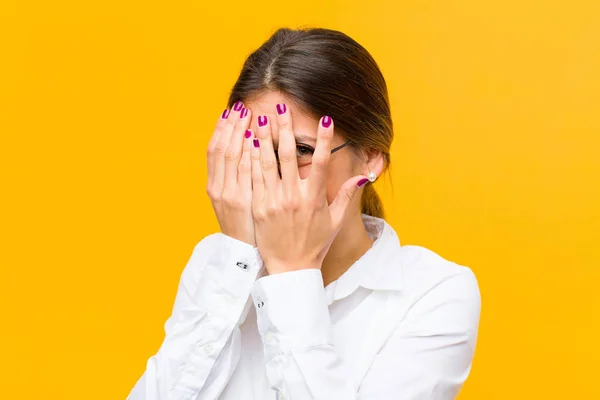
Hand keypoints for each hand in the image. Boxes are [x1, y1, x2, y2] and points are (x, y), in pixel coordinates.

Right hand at [206, 101, 255, 245]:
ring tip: (248, 114)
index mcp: (214, 186)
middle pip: (221, 149)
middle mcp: (218, 187)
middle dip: (230, 126)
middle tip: (239, 106)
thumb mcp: (232, 203)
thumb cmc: (241, 226)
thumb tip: (244, 153)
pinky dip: (247, 153)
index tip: (229, 111)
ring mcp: (228, 194)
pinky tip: (254, 138)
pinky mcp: (241, 201)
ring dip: (238, 133)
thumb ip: (234, 179)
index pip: (214, 151)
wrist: (243, 254)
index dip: (221, 130)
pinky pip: (244, 172)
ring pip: (231, 157)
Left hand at [250, 104, 368, 273]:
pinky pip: (254, 178)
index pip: (321, 162)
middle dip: (286, 128)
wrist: (290, 268)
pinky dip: (251, 159)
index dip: (323, 139)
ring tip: (261, 117)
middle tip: (282, 107)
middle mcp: (294, 196)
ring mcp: (274, 201)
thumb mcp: (335, 221)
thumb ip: (346, 195)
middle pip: (288, 155)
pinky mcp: (259, 207)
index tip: (325, 118)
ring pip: (267, 163)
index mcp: (314, 198)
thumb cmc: (314, 244)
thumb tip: (361, 175)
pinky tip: (248, 142)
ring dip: (264, 138)